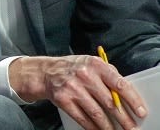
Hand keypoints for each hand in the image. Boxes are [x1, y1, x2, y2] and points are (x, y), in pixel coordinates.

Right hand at [9, 55, 146, 129]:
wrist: (45, 72)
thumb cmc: (72, 68)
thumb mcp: (89, 63)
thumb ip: (107, 74)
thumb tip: (125, 94)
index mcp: (95, 64)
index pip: (119, 84)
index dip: (132, 100)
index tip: (140, 112)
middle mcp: (84, 75)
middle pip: (110, 102)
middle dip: (123, 118)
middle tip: (131, 127)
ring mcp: (73, 88)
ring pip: (97, 113)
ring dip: (109, 126)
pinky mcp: (63, 100)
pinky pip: (82, 118)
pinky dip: (93, 127)